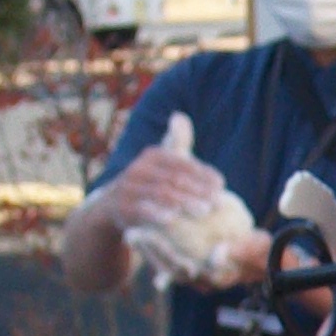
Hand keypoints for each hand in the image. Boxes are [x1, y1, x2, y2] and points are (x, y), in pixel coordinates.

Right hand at [108, 142, 230, 232]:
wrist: (113, 205)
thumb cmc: (149, 182)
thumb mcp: (162, 162)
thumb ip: (177, 141)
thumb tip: (180, 116)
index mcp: (153, 156)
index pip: (183, 163)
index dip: (203, 173)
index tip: (222, 185)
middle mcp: (140, 168)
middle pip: (175, 178)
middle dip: (199, 190)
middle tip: (219, 202)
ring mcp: (129, 187)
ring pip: (162, 193)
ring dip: (186, 202)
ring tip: (205, 211)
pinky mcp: (122, 206)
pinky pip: (142, 209)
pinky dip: (158, 213)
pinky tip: (174, 220)